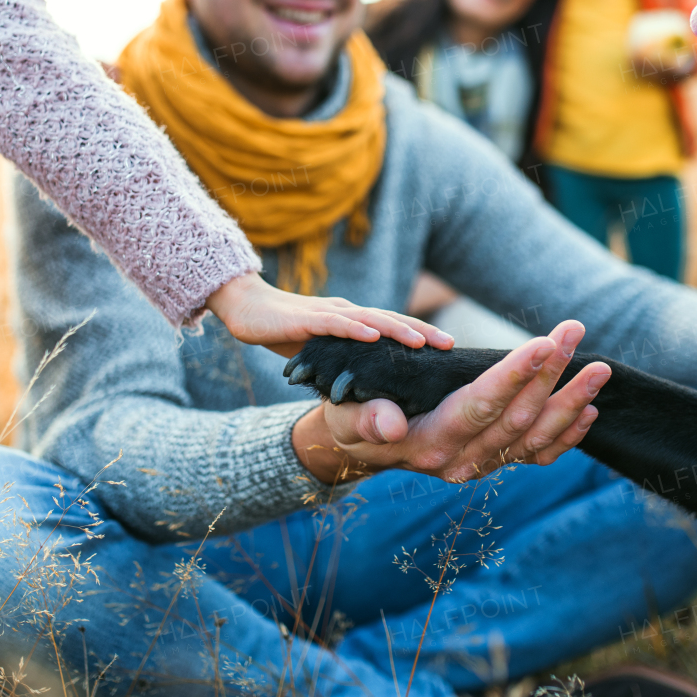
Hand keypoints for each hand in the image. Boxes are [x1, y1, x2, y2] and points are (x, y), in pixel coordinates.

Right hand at [206, 272, 453, 358]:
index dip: (421, 336)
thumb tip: (365, 389)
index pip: (392, 327)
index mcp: (352, 320)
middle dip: (422, 332)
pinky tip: (372, 335)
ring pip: (369, 319)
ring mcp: (327, 314)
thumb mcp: (321, 352)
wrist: (245, 307)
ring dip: (396, 330)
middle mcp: (346, 312)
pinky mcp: (306, 319)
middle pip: (390, 320)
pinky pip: (334, 322)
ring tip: (423, 341)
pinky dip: (355, 328)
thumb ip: (343, 363)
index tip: (449, 349)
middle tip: (450, 345)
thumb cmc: (284, 331)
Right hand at [291, 321, 609, 483]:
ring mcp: (482, 466)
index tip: (543, 343)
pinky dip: (567, 435)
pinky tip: (589, 410)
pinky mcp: (492, 464)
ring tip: (599, 369)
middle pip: (518, 416)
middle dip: (552, 373)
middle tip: (574, 330)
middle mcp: (462, 460)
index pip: (481, 406)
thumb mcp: (347, 417)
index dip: (514, 376)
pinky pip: (537, 455)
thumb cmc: (351, 421)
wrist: (360, 452)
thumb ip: (367, 420)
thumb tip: (388, 427)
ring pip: (537, 436)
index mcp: (431, 443)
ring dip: (572, 401)